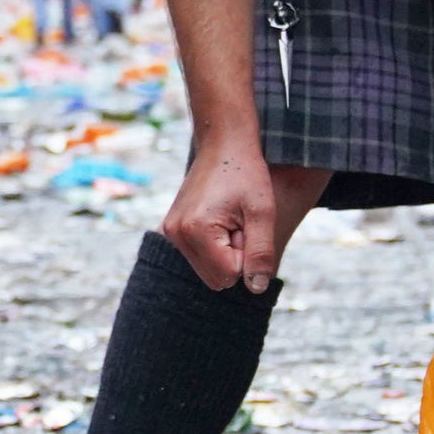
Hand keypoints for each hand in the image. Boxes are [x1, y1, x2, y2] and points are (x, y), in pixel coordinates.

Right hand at [164, 132, 279, 293]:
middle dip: (235, 258)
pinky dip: (215, 246)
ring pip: (208, 271)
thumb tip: (256, 289)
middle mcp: (176, 235)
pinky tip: (221, 219)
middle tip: (241, 224)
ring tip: (231, 220)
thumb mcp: (262, 212)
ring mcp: (171, 233)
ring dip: (226, 253)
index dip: (248, 255)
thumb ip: (261, 253)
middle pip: (216, 279)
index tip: (247, 224)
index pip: (230, 275)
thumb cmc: (247, 174)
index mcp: (196, 230)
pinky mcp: (172, 229)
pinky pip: (200, 257)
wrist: (223, 144)